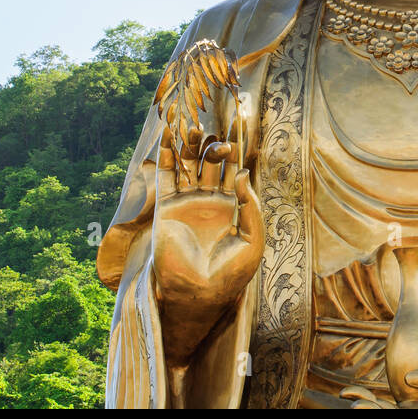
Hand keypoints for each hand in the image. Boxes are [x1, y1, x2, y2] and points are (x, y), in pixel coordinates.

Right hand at [152, 129, 262, 365]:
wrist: (199, 293)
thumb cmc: (231, 272)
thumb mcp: (252, 239)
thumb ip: (249, 206)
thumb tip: (242, 173)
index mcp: (231, 205)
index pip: (233, 168)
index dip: (236, 148)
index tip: (239, 125)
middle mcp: (208, 199)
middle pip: (209, 162)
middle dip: (213, 145)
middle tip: (216, 133)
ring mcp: (187, 202)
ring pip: (187, 165)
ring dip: (189, 145)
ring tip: (192, 126)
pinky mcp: (166, 208)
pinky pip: (166, 177)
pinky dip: (165, 157)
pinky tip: (167, 137)